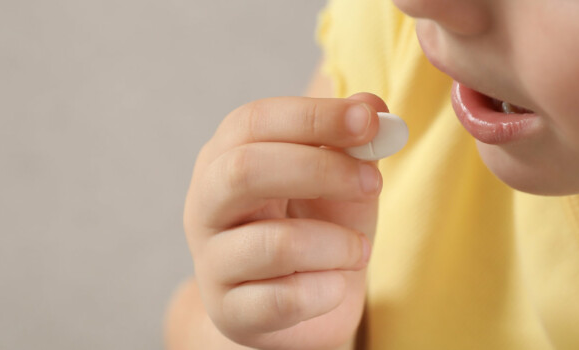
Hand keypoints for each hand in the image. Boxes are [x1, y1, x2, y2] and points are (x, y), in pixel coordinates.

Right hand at [183, 93, 389, 349]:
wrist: (299, 307)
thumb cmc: (316, 229)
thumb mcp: (341, 181)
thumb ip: (353, 145)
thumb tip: (372, 105)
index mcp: (224, 157)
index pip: (254, 122)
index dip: (312, 117)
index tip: (369, 120)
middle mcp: (205, 205)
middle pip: (244, 171)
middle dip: (320, 171)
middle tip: (373, 182)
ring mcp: (212, 262)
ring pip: (272, 244)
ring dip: (335, 243)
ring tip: (360, 250)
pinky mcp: (230, 312)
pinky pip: (282, 300)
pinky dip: (325, 290)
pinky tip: (336, 286)